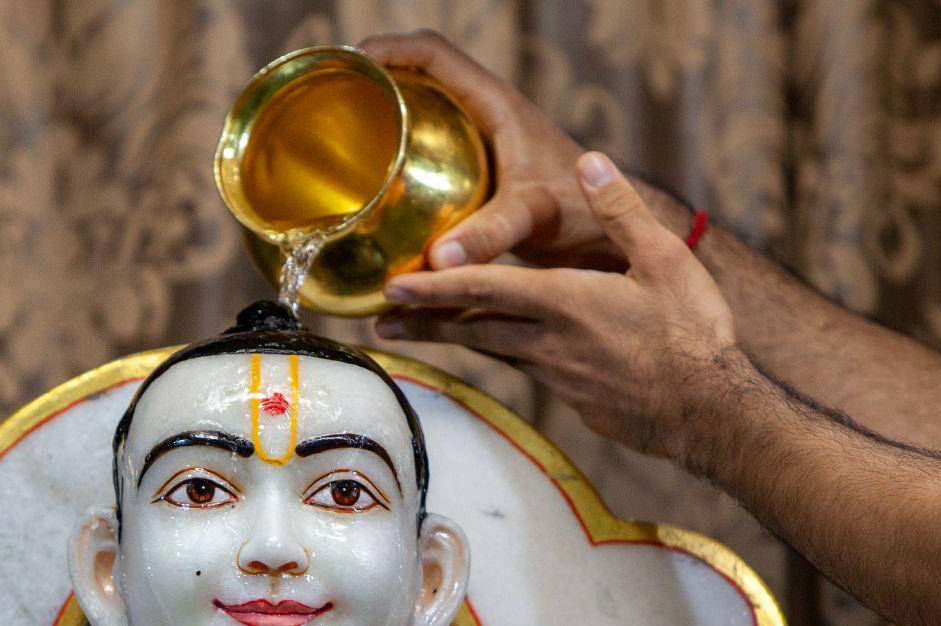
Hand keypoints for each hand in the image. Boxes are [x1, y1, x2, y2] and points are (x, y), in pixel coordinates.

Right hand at [358, 29, 612, 268]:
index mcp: (495, 106)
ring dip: (384, 118)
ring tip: (340, 137)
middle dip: (374, 79)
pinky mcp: (476, 177)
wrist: (610, 240)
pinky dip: (399, 161)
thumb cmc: (584, 215)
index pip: (435, 54)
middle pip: (419, 77)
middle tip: (331, 99)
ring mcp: (479, 147)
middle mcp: (484, 118)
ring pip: (422, 116)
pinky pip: (427, 156)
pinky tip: (372, 191)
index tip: (350, 62)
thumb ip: (491, 235)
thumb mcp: (536, 216)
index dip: (390, 49)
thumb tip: (438, 261)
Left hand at [377, 154, 740, 460]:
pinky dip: (505, 358)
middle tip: (379, 324)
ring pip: (494, 352)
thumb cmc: (693, 334)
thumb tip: (590, 161)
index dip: (432, 287)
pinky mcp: (575, 401)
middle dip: (424, 322)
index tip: (390, 289)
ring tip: (414, 337)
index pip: (482, 289)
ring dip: (453, 341)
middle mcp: (548, 342)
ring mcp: (558, 377)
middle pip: (472, 328)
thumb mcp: (664, 259)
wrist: (712, 412)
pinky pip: (529, 372)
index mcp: (563, 302)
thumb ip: (621, 210)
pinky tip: (501, 353)